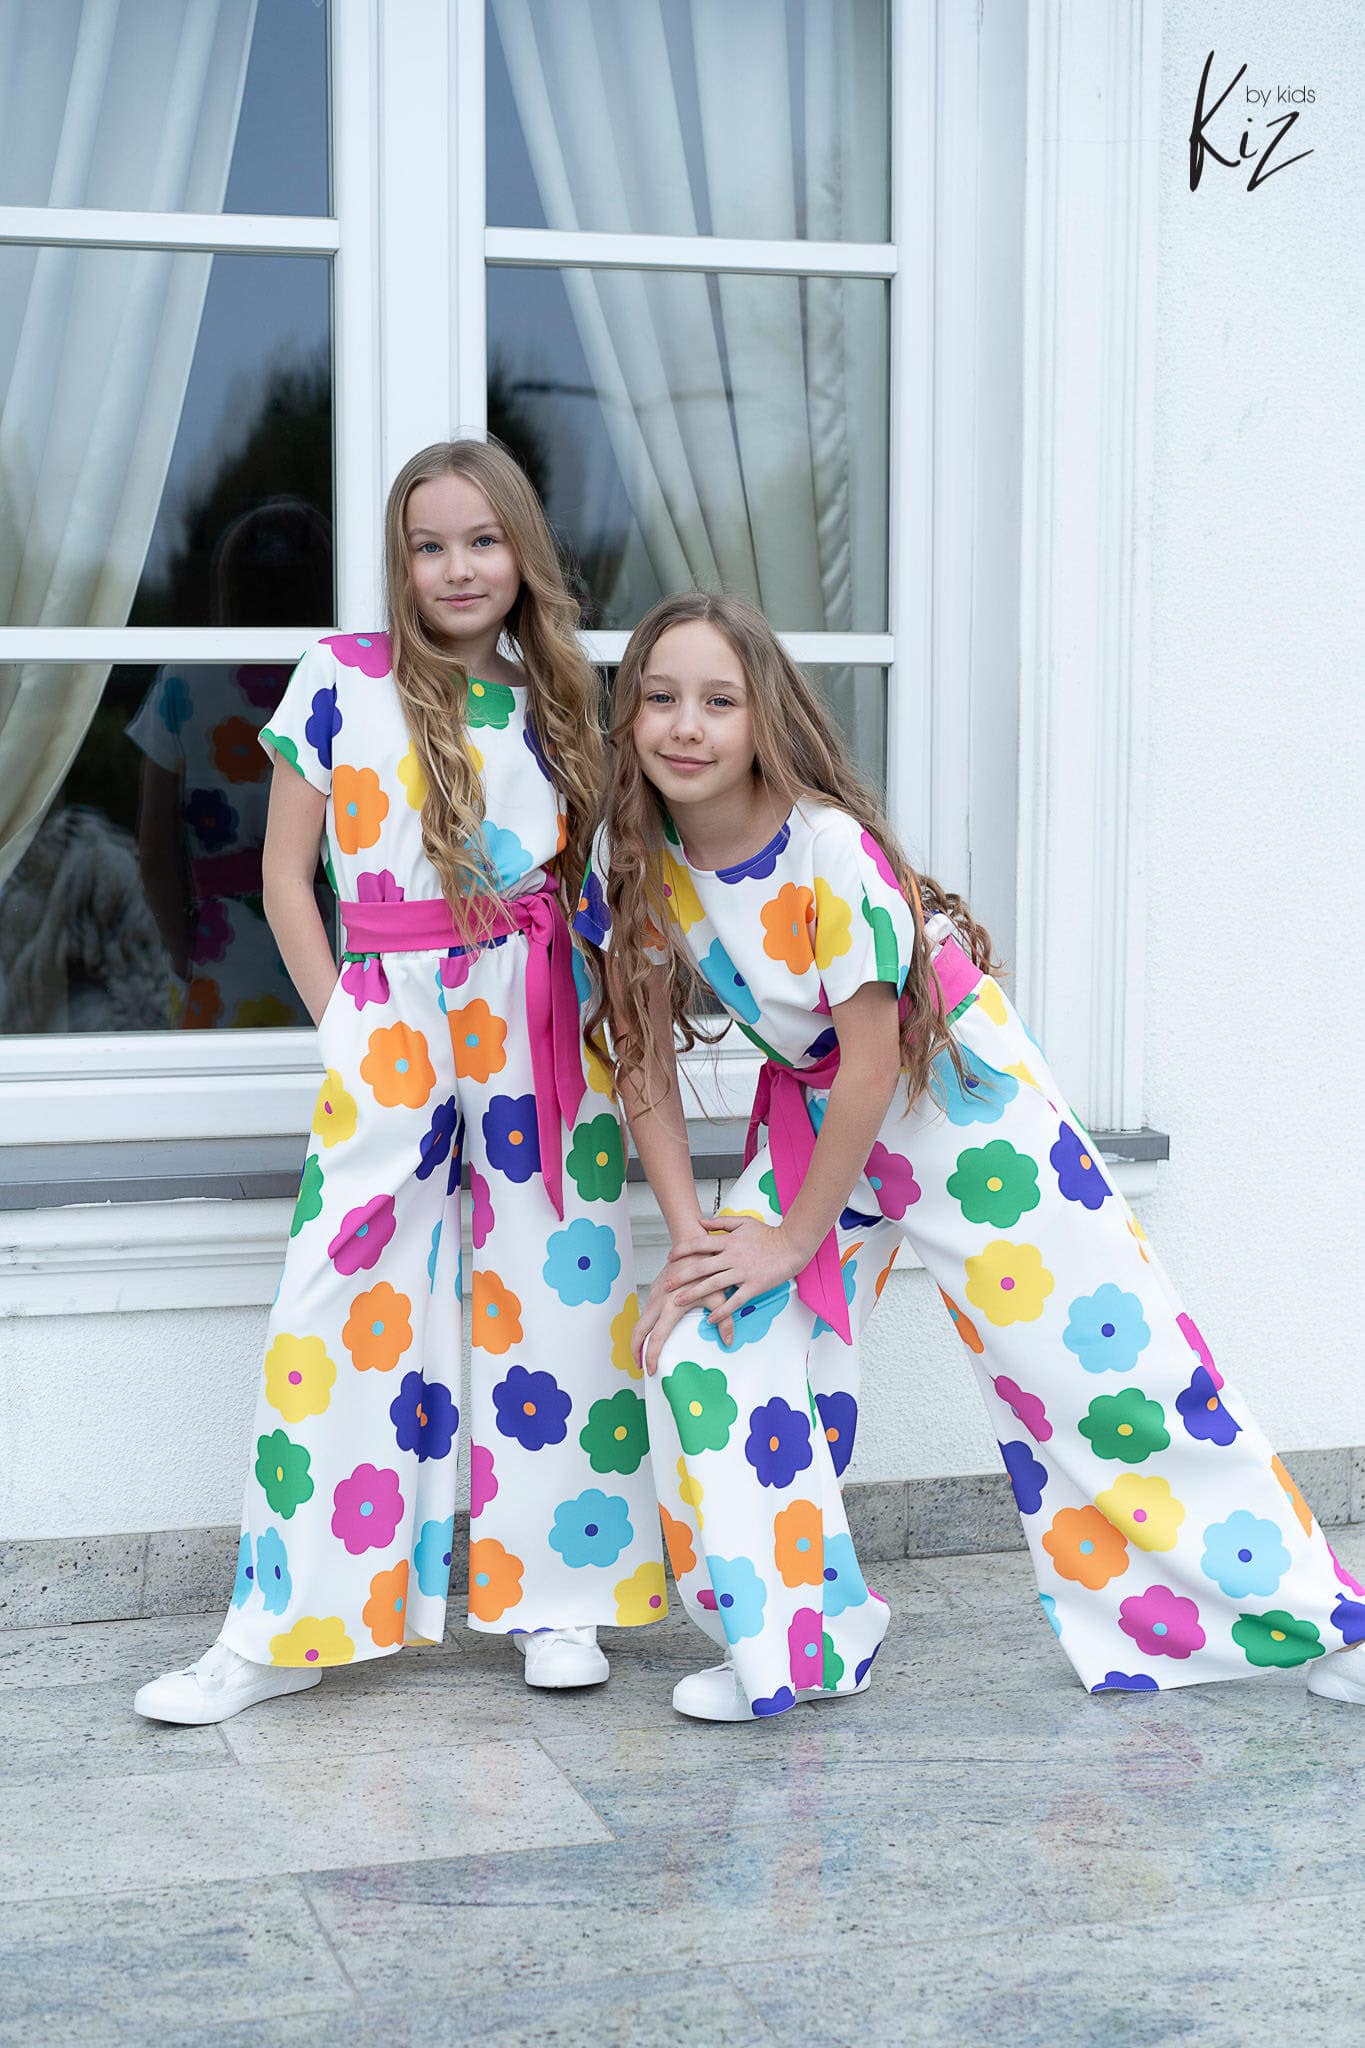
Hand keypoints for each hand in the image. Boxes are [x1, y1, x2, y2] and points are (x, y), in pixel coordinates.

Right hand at [633, 1221, 735, 1375]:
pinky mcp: (655, 1291)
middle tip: (639, 1367)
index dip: (651, 1356)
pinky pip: (646, 1313)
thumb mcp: (718, 1294)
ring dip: (639, 1339)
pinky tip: (652, 1333)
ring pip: (640, 1322)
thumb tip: (729, 1340)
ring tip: (643, 1354)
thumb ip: (724, 1319)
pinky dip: (644, 1327)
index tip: (652, 1370)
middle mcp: (658, 1302)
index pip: (657, 1337)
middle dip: (635, 1351)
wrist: (692, 1243)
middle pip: (638, 1332)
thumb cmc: (706, 1267)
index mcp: (671, 1306)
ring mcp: (654, 1296)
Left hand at [663, 1214, 805, 1323]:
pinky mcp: (754, 1286)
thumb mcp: (744, 1222)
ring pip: (713, 1285)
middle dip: (681, 1277)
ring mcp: (743, 1272)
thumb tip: (701, 1221)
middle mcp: (732, 1257)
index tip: (670, 1257)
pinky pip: (734, 1301)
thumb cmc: (769, 1234)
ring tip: (679, 1302)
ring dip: (694, 1294)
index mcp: (729, 1241)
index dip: (682, 1250)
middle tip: (666, 1285)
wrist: (792, 1245)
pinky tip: (709, 1318)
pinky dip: (721, 1311)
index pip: (699, 1244)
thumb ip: (721, 1223)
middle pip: (701, 1267)